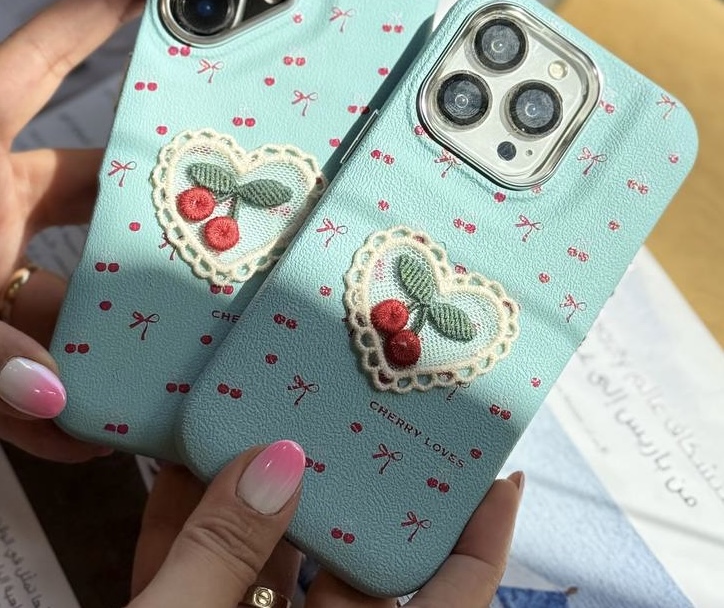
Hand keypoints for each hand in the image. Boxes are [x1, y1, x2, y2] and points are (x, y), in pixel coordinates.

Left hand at [0, 0, 156, 460]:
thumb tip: (49, 395)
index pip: (51, 53)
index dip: (105, 9)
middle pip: (96, 186)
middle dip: (152, 205)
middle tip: (214, 219)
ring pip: (74, 279)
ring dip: (109, 324)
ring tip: (166, 350)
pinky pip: (33, 348)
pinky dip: (56, 392)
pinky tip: (87, 426)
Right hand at [131, 440, 522, 607]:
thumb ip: (220, 561)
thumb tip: (272, 464)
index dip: (480, 545)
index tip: (498, 478)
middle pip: (350, 570)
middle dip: (343, 488)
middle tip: (344, 415)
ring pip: (269, 567)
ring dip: (254, 496)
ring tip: (258, 420)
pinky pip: (202, 581)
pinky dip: (189, 528)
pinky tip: (178, 469)